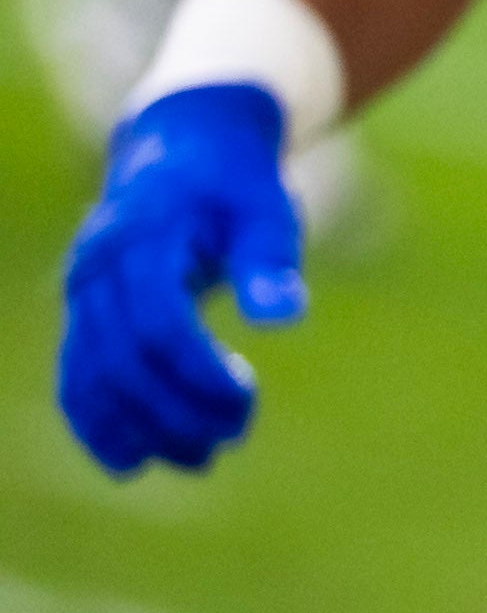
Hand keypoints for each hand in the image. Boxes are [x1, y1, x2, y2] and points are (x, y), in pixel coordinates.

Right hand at [55, 82, 304, 473]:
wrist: (182, 150)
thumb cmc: (236, 184)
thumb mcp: (267, 210)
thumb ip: (270, 261)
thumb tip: (284, 317)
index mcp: (143, 238)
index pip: (160, 323)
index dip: (197, 374)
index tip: (245, 405)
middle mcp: (98, 268)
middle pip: (124, 358)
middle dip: (174, 410)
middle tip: (231, 440)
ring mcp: (81, 293)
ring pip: (91, 376)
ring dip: (137, 428)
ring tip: (197, 461)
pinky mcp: (82, 314)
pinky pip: (76, 376)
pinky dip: (97, 422)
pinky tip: (130, 462)